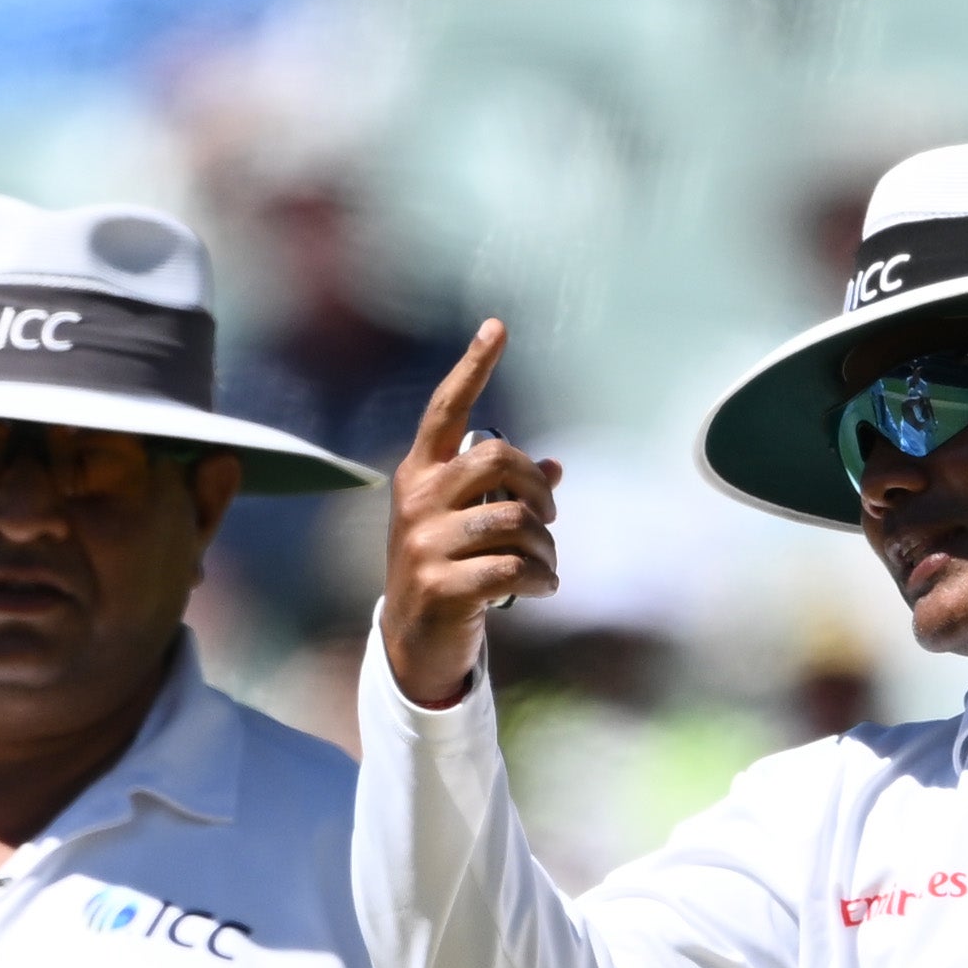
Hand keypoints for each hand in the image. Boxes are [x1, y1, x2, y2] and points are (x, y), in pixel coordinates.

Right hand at [377, 321, 562, 711]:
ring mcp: (424, 543)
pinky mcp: (440, 585)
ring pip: (514, 520)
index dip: (473, 367)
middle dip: (538, 486)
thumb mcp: (463, 523)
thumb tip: (556, 465)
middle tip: (549, 515)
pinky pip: (512, 568)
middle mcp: (416, 501)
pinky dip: (540, 579)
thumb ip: (501, 492)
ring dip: (545, 545)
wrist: (412, 641)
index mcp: (419, 475)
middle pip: (497, 458)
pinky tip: (541, 589)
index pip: (446, 410)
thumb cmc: (445, 569)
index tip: (497, 327)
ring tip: (546, 564)